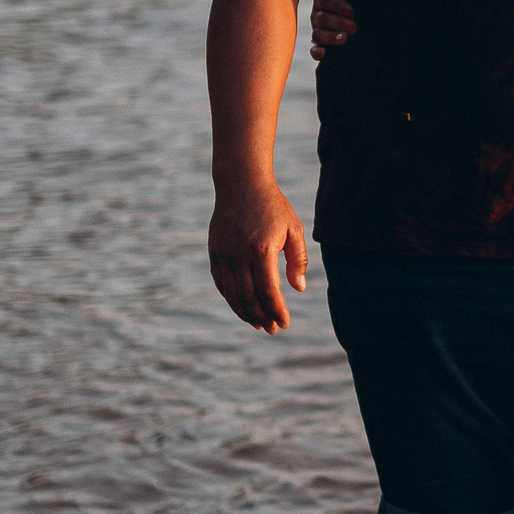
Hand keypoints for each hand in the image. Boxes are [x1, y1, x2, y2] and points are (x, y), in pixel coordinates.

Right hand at [209, 178, 307, 331]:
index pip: (269, 291)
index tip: (286, 323)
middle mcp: (239, 254)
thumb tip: (299, 289)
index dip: (277, 310)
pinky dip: (231, 299)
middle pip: (249, 297)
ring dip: (245, 313)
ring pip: (232, 294)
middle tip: (273, 329)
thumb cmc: (273, 206)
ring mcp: (224, 254)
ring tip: (258, 324)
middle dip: (262, 317)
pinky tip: (243, 307)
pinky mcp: (214, 252)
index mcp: (261, 249)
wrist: (241, 184)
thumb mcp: (294, 229)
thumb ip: (298, 260)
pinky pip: (221, 283)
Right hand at [307, 0, 358, 60]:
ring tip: (344, 38)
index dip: (338, 5)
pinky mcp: (318, 45)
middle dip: (338, 22)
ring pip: (318, 34)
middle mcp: (318, 14)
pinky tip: (323, 54)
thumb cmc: (354, 2)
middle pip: (323, 18)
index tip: (352, 11)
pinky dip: (317, 52)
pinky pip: (314, 50)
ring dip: (331, 37)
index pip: (327, 0)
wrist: (356, 18)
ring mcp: (317, 30)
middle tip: (353, 27)